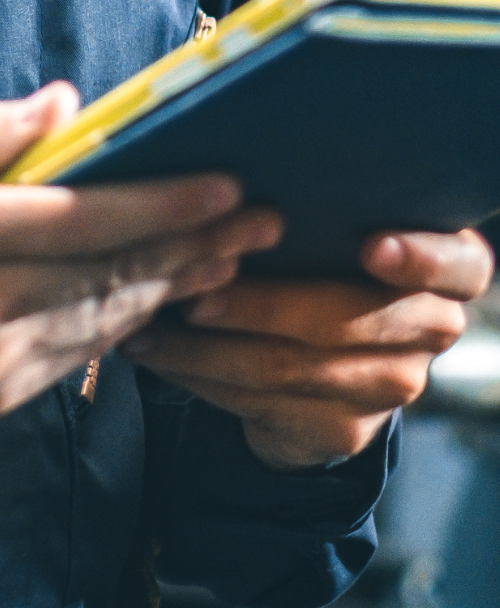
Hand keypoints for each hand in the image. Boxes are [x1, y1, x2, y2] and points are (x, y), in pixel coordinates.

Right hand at [0, 85, 279, 485]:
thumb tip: (64, 105)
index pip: (89, 219)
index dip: (167, 204)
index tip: (227, 184)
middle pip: (113, 277)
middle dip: (195, 248)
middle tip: (262, 222)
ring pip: (101, 326)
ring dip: (169, 291)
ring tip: (226, 260)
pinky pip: (67, 363)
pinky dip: (116, 329)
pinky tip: (147, 305)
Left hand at [121, 227, 493, 468]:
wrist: (325, 358)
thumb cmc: (321, 256)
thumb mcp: (334, 226)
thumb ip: (321, 206)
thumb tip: (241, 177)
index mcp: (448, 268)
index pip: (459, 263)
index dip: (419, 256)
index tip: (369, 245)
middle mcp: (433, 328)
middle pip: (347, 320)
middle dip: (260, 306)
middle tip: (193, 292)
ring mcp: (393, 386)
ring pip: (291, 367)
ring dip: (207, 348)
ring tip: (148, 323)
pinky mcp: (347, 429)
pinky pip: (264, 403)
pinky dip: (202, 377)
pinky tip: (159, 354)